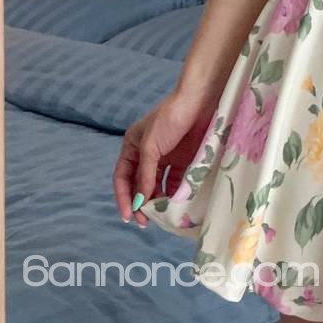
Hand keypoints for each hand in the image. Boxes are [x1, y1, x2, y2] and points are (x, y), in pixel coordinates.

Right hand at [112, 88, 217, 227]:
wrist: (200, 100)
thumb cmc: (170, 118)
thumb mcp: (151, 146)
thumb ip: (145, 175)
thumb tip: (140, 202)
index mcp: (132, 146)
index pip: (123, 177)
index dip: (123, 197)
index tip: (128, 216)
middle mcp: (147, 153)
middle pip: (139, 183)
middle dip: (140, 202)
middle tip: (145, 222)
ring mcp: (166, 156)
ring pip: (157, 184)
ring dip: (157, 200)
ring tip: (160, 216)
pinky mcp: (183, 158)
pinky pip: (175, 180)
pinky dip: (174, 192)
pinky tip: (175, 203)